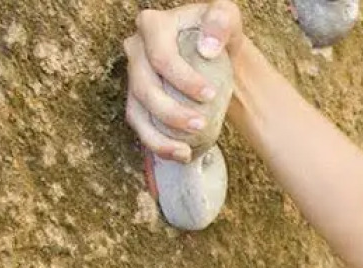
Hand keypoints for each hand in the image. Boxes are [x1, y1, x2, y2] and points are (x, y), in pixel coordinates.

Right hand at [124, 1, 245, 162]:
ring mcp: (135, 76)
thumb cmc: (220, 34)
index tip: (210, 95)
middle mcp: (137, 49)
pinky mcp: (139, 100)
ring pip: (137, 110)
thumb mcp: (227, 17)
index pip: (160, 56)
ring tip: (187, 148)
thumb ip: (221, 22)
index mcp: (153, 26)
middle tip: (200, 124)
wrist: (218, 57)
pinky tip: (182, 154)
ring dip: (160, 134)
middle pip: (144, 86)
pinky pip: (140, 126)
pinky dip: (158, 144)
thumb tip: (207, 49)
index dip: (182, 79)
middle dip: (171, 111)